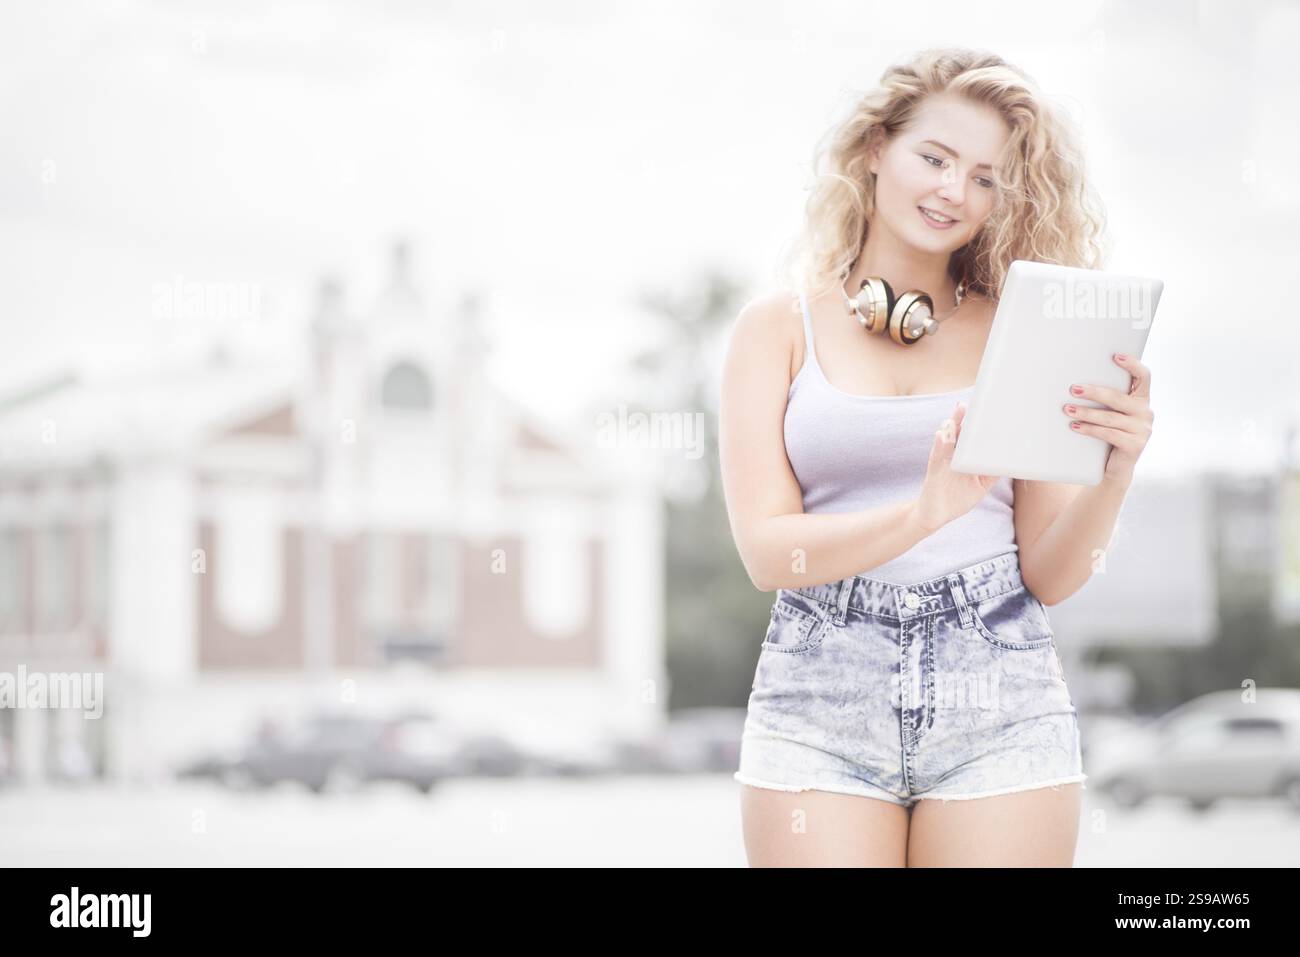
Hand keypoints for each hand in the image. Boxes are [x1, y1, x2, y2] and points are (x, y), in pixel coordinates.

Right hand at [914, 401, 999, 533]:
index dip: (978, 422)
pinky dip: (939, 445)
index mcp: (963, 457)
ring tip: (958, 410)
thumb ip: (993, 472)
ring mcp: (942, 461)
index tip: (988, 407)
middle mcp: (952, 455)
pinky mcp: (934, 471)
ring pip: (947, 439)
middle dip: (965, 417)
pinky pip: (936, 456)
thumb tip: (1011, 461)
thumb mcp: (981, 485)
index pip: (971, 436)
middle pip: (959, 432)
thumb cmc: (958, 499)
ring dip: (952, 424)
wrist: (935, 516)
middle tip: (972, 400)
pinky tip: (941, 435)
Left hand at [1063, 353, 1153, 486]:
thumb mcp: (1109, 413)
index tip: (1115, 356)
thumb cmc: (1107, 433)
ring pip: (1110, 417)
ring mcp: (1143, 430)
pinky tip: (1075, 426)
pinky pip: (1109, 434)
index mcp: (1141, 399)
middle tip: (1073, 389)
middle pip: (1118, 398)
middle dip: (1094, 392)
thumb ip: (1105, 399)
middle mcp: (1146, 412)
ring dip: (1086, 412)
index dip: (1132, 364)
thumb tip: (1076, 384)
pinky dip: (1090, 429)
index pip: (1143, 376)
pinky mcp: (1135, 445)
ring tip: (1067, 409)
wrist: (1114, 467)